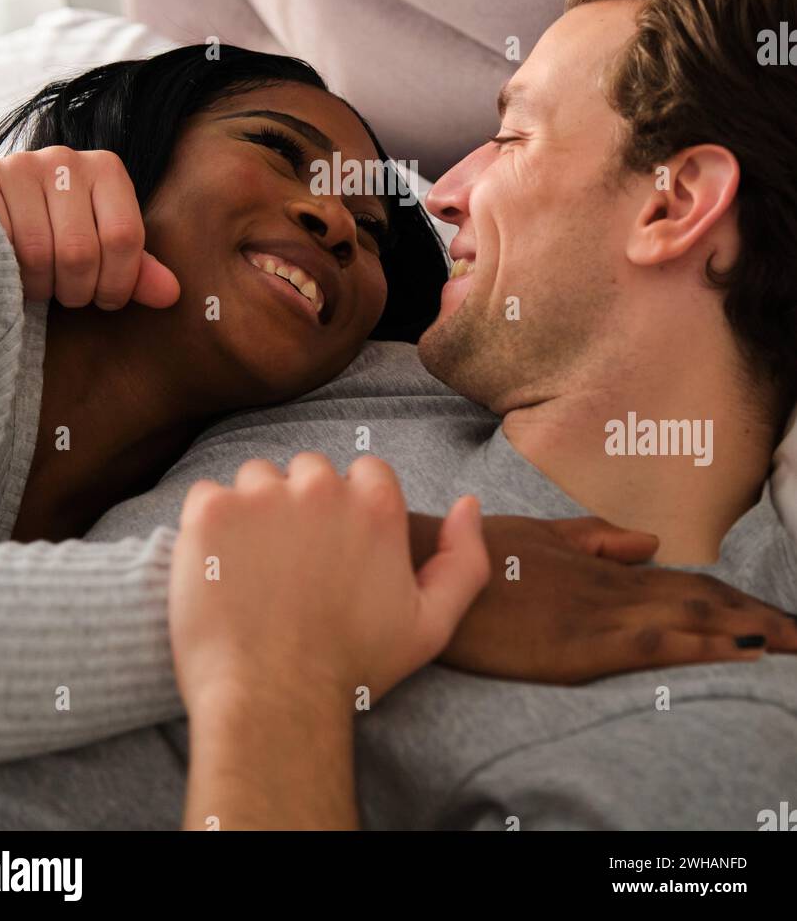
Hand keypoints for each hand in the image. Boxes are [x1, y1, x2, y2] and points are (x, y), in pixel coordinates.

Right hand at [0, 146, 179, 308]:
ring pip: (39, 253)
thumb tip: (171, 294)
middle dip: (78, 290)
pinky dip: (8, 271)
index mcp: (106, 169)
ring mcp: (20, 166)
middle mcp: (65, 159)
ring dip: (40, 286)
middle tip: (70, 295)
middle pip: (81, 250)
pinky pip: (1, 244)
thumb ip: (134, 268)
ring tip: (40, 283)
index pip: (124, 238)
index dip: (117, 282)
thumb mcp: (101, 244)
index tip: (107, 299)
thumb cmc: (56, 230)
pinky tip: (10, 269)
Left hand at [169, 452, 489, 717]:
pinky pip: (205, 495)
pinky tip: (218, 568)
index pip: (364, 474)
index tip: (333, 550)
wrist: (272, 701)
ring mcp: (261, 495)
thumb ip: (463, 560)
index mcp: (375, 505)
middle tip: (289, 565)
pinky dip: (207, 526)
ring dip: (252, 512)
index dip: (349, 510)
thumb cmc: (349, 668)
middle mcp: (320, 487)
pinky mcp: (210, 511)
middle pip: (306, 472)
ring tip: (251, 570)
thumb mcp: (430, 625)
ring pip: (255, 480)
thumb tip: (467, 504)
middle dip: (299, 507)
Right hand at [415, 513, 796, 680]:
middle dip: (757, 617)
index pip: (685, 582)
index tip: (771, 615)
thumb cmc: (474, 554)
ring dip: (749, 630)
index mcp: (601, 564)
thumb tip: (649, 542)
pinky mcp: (582, 644)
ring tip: (793, 642)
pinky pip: (660, 645)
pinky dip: (708, 646)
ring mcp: (600, 613)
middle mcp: (611, 584)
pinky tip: (743, 650)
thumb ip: (594, 539)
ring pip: (693, 619)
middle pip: (701, 600)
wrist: (427, 563)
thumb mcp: (538, 537)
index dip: (733, 598)